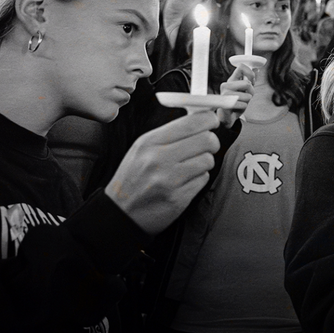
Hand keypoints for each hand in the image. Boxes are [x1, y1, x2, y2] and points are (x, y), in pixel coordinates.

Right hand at [104, 111, 220, 234]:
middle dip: (212, 142)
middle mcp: (159, 159)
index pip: (192, 122)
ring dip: (204, 162)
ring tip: (191, 166)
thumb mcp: (142, 149)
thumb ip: (169, 134)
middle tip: (207, 145)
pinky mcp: (178, 198)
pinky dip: (199, 178)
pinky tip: (185, 181)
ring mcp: (169, 180)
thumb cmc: (133, 178)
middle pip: (207, 140)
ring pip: (208, 160)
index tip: (212, 122)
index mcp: (150, 142)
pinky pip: (203, 179)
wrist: (121, 212)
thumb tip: (199, 120)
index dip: (209, 119)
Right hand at [217, 64, 255, 125]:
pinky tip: (237, 108)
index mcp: (231, 80)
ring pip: (247, 95)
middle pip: (247, 83)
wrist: (226, 117)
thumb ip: (250, 80)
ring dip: (247, 101)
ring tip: (240, 103)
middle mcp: (226, 85)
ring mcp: (225, 94)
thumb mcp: (245, 90)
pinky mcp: (226, 104)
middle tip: (246, 97)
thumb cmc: (237, 102)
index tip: (252, 81)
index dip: (250, 73)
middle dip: (251, 91)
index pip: (241, 67)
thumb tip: (257, 69)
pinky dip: (243, 107)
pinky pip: (243, 104)